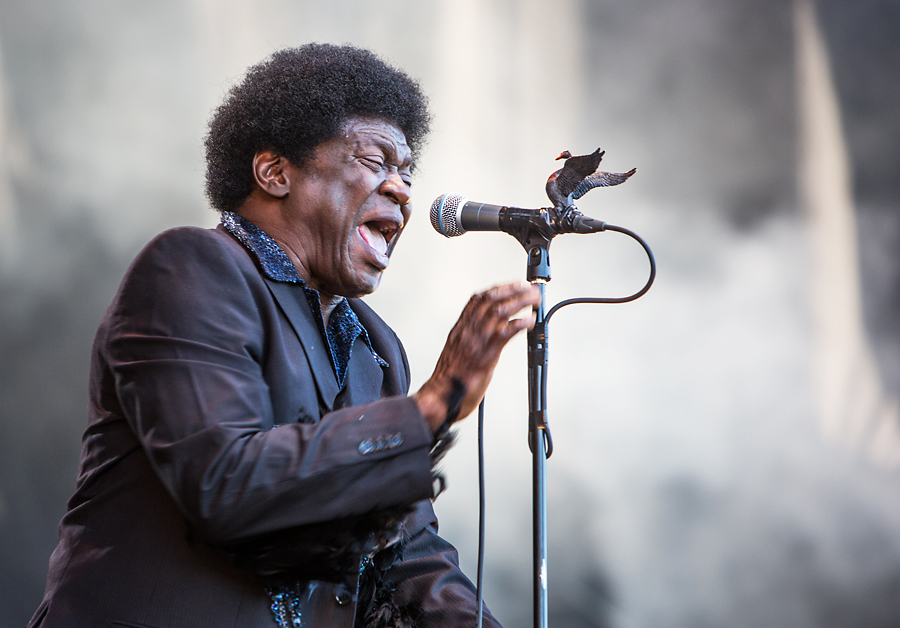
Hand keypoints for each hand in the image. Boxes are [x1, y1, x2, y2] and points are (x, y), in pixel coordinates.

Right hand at [413, 282, 541, 432]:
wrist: (441, 396)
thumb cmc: (449, 379)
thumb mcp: (456, 351)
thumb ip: (468, 339)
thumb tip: (484, 332)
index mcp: (459, 329)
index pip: (477, 299)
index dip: (497, 288)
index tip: (512, 284)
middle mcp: (467, 331)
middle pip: (491, 300)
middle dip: (513, 290)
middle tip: (529, 288)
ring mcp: (476, 342)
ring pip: (499, 311)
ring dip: (520, 301)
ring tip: (533, 300)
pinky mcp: (486, 356)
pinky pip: (505, 333)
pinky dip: (520, 323)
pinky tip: (530, 320)